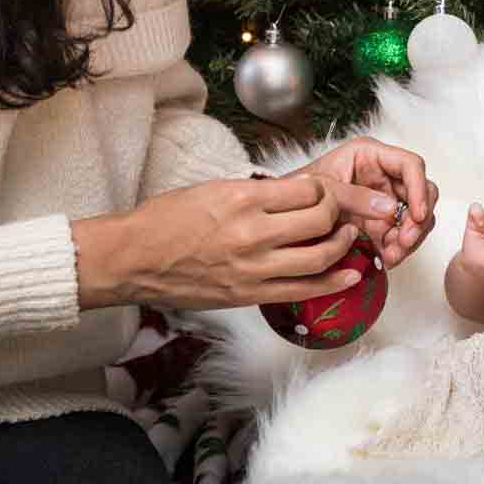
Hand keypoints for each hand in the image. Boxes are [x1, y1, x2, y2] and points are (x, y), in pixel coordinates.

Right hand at [74, 174, 371, 310]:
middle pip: (322, 219)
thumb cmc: (167, 219)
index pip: (309, 188)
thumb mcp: (213, 188)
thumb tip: (294, 195)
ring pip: (320, 255)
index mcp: (243, 198)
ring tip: (348, 237)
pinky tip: (350, 275)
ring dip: (344, 244)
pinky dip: (333, 282)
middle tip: (344, 211)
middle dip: (341, 212)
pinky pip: (303, 290)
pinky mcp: (250, 294)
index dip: (328, 189)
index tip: (329, 190)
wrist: (133, 258)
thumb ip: (256, 193)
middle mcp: (253, 231)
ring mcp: (253, 267)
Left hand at [286, 136, 437, 267]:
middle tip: (404, 241)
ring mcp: (384, 201)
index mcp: (371, 156)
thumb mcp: (324, 187)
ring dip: (410, 238)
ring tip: (392, 255)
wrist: (282, 216)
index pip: (410, 165)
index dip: (419, 189)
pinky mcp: (381, 223)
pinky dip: (399, 249)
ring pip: (415, 217)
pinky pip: (401, 236)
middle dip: (418, 219)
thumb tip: (390, 210)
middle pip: (421, 192)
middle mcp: (384, 175)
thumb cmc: (298, 191)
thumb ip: (356, 196)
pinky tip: (386, 259)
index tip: (416, 214)